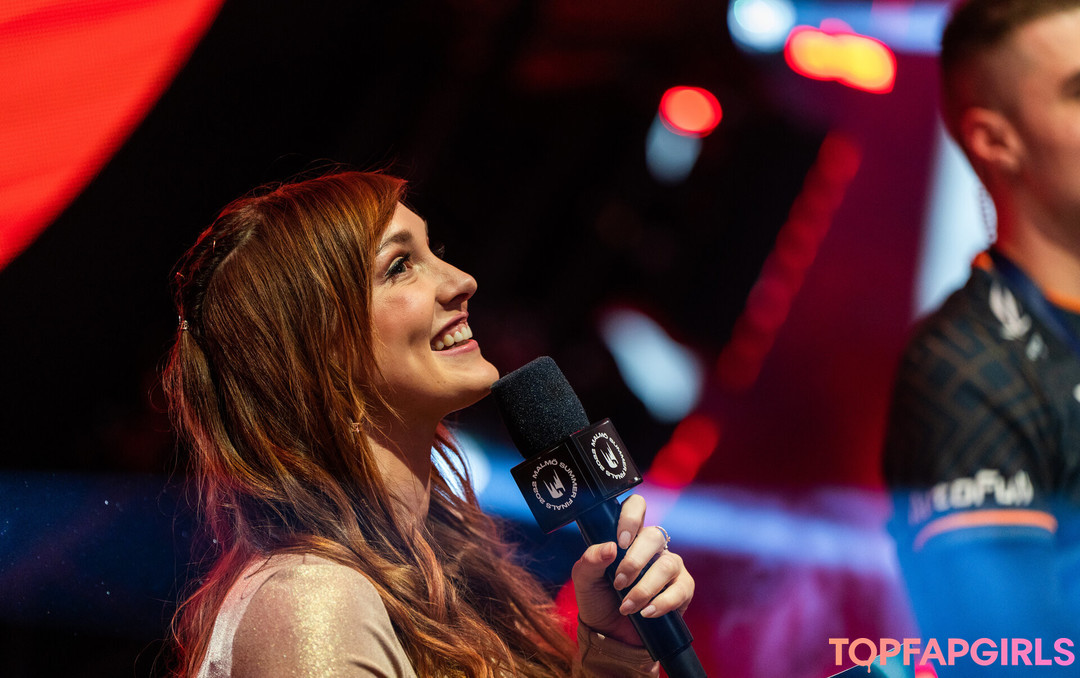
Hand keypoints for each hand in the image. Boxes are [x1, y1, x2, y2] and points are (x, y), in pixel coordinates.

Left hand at [570, 494, 694, 645]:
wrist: (611, 634)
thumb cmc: (598, 599)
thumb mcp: (584, 580)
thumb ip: (590, 560)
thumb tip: (610, 548)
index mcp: (628, 535)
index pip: (637, 507)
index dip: (631, 518)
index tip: (620, 542)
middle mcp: (652, 546)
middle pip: (654, 536)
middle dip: (634, 562)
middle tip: (618, 583)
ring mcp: (670, 565)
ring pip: (667, 564)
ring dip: (644, 588)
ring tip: (627, 606)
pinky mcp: (683, 588)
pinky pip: (680, 589)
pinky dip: (662, 602)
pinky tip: (646, 613)